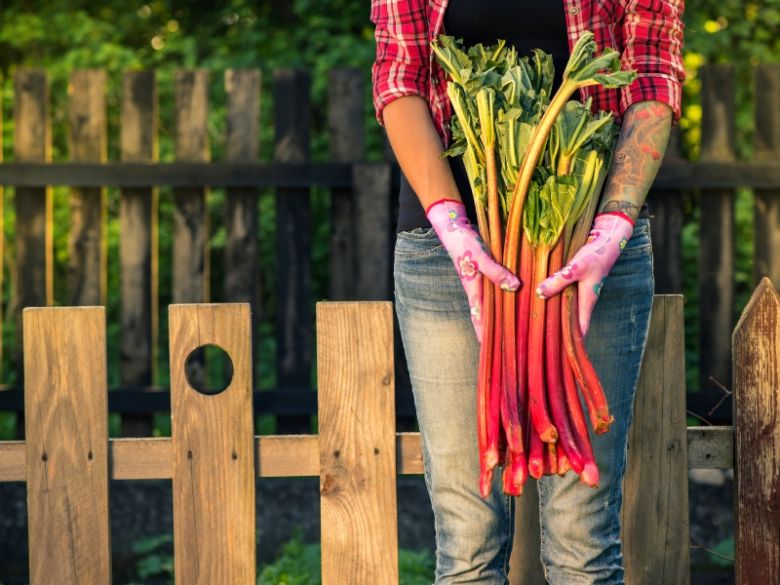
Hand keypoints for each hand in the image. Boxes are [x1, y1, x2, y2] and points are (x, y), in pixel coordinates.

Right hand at [426, 198, 520, 342]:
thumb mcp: (480, 257)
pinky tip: (517, 297)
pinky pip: (498, 288)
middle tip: (509, 344)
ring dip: (503, 313)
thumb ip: (496, 272)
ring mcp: (482, 281)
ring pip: (494, 303)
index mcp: (473, 290)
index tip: (490, 352)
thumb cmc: (464, 243)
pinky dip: (506, 295)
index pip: (479, 319)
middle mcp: (478, 289)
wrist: (454, 227)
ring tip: (517, 326)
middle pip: (487, 315)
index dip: (483, 335)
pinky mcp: (487, 271)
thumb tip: (515, 288)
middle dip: (496, 329)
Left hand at [536, 212, 634, 335]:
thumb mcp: (576, 267)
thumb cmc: (595, 254)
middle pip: (569, 322)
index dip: (571, 344)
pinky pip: (561, 296)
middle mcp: (583, 300)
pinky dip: (552, 300)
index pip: (579, 330)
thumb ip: (559, 280)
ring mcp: (579, 292)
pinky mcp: (574, 282)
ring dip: (553, 316)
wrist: (607, 239)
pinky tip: (538, 301)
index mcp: (586, 302)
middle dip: (557, 332)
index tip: (559, 357)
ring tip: (534, 327)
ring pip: (564, 309)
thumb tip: (540, 293)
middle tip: (539, 344)